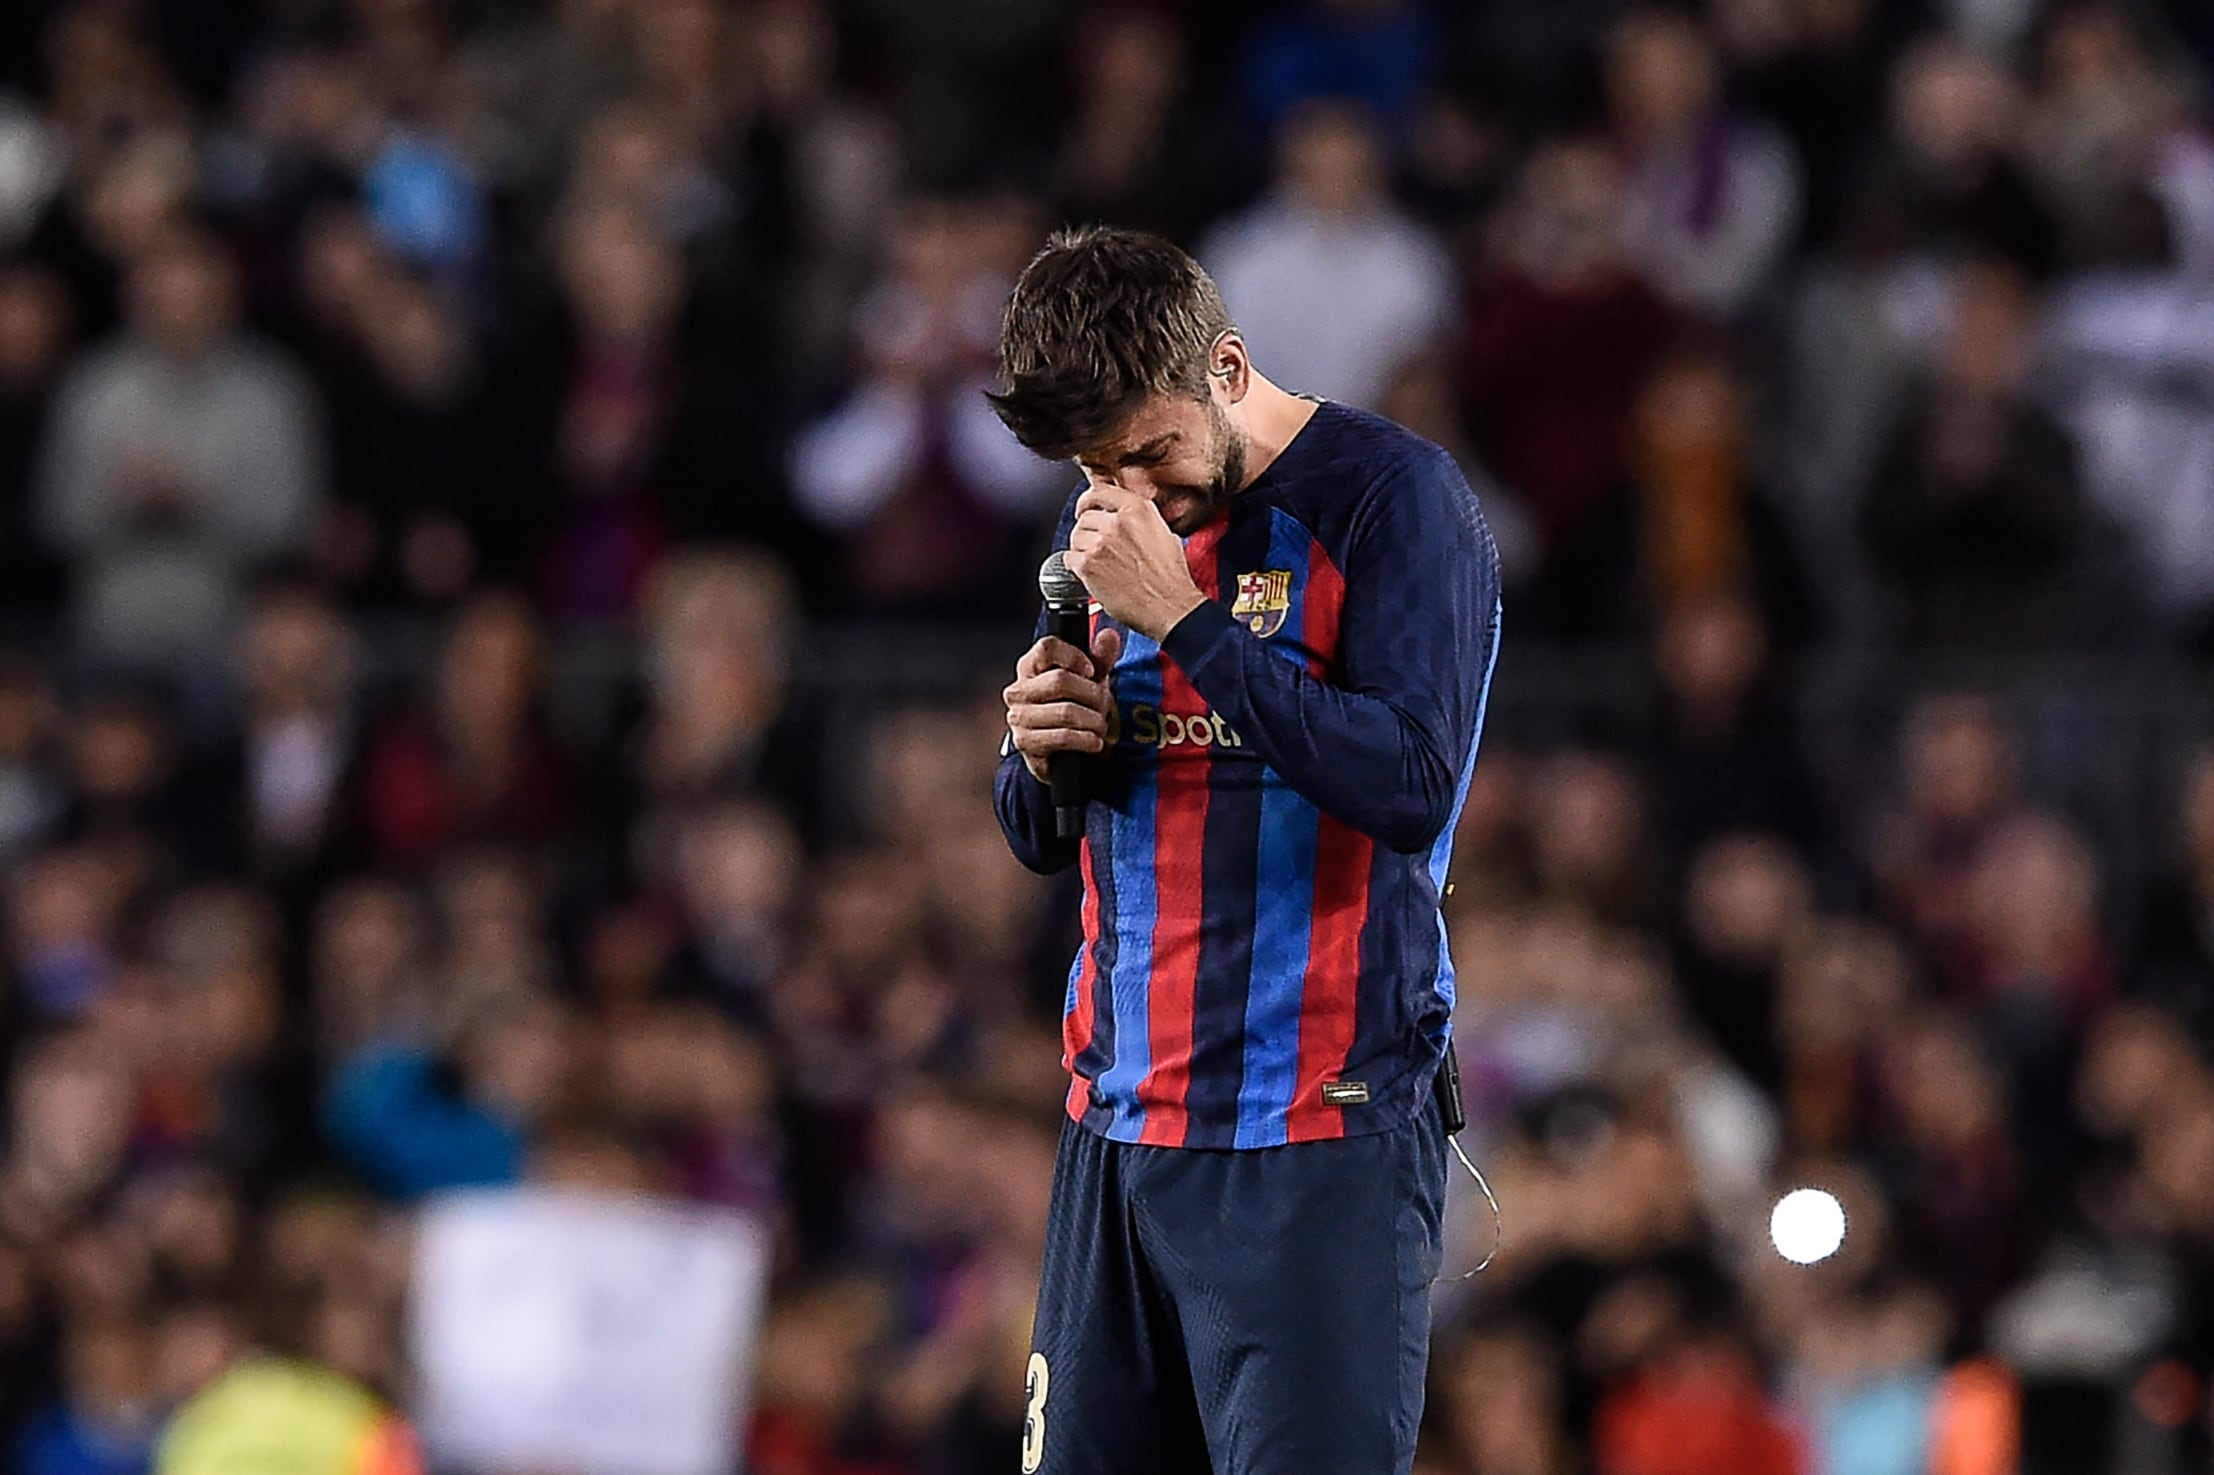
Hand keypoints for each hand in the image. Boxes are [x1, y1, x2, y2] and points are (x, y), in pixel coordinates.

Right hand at [1004, 626, 1123, 782]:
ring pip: (1065, 711)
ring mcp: (1018, 717)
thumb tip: (1109, 636)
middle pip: (1060, 681)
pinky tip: (1095, 742)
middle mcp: (1018, 690)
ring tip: (1100, 725)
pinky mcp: (1025, 743)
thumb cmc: (1073, 705)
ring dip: (1093, 721)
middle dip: (1092, 695)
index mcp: (1030, 666)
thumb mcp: (1089, 679)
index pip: (1047, 647)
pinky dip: (1086, 740)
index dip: (1074, 656)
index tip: (1091, 671)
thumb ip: (1099, 658)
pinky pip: (1062, 738)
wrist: (1061, 749)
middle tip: (1104, 705)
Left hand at [1065, 487, 1206, 639]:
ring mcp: (1101, 543)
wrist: (1169, 607)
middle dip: (1087, 532)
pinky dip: (1076, 567)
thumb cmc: (1171, 578)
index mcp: (1138, 510)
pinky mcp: (1088, 565)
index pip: (1099, 492)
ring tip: (1098, 563)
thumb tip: (1122, 517)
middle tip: (1095, 546)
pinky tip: (1092, 575)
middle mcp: (1118, 522)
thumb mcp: (1164, 534)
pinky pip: (1069, 558)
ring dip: (1081, 549)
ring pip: (1075, 538)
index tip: (1084, 509)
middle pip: (1084, 517)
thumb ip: (1140, 519)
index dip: (1088, 501)